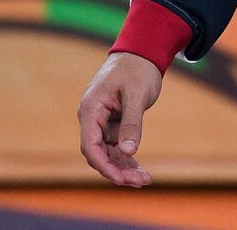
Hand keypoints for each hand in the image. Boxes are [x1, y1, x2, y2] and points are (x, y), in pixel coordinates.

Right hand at [77, 51, 162, 185]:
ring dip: (125, 168)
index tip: (120, 179)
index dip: (103, 165)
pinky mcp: (114, 124)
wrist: (141, 53)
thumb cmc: (137, 69)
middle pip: (100, 153)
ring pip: (110, 153)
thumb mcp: (137, 94)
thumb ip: (132, 122)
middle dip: (118, 170)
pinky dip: (129, 159)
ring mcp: (102, 122)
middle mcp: (93, 118)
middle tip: (141, 182)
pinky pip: (118, 146)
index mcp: (91, 109)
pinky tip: (142, 172)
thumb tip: (127, 152)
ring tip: (145, 181)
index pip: (90, 145)